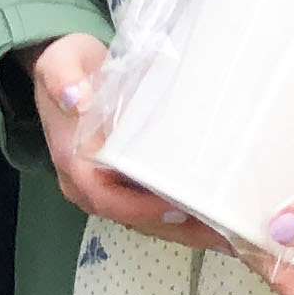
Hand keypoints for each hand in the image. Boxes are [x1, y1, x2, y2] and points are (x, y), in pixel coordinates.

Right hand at [32, 34, 233, 256]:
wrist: (66, 71)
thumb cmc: (68, 67)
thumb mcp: (60, 61)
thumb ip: (63, 76)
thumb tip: (76, 98)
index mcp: (73, 161)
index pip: (105, 197)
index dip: (142, 208)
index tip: (179, 207)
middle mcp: (87, 185)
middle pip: (134, 219)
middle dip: (178, 229)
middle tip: (225, 233)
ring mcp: (107, 188)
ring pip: (147, 220)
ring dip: (187, 230)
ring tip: (233, 233)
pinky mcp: (124, 185)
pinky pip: (153, 210)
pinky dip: (183, 219)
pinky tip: (217, 220)